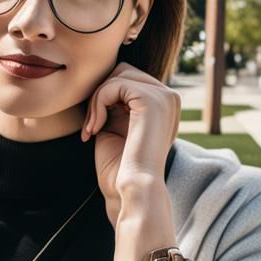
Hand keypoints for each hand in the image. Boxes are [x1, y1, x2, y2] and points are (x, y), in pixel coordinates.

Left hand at [79, 62, 181, 222]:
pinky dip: (98, 104)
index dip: (105, 97)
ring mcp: (165, 96)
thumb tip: (103, 79)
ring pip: (118, 76)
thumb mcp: (117, 126)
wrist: (132, 189)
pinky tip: (95, 129)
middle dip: (101, 95)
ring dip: (97, 101)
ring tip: (92, 128)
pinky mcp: (152, 99)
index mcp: (164, 105)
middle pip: (124, 72)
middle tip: (91, 126)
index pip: (128, 79)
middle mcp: (170, 97)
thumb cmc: (121, 168)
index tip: (93, 126)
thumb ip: (115, 102)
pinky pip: (114, 85)